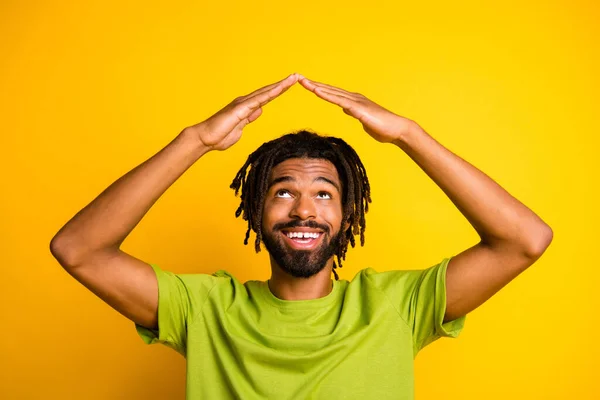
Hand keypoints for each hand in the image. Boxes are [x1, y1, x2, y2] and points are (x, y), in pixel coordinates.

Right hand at [189, 73, 298, 150]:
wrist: (205, 138)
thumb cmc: (219, 136)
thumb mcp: (239, 128)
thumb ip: (248, 119)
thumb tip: (258, 111)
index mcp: (246, 108)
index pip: (266, 98)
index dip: (279, 91)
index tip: (291, 85)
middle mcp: (245, 102)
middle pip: (268, 92)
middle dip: (284, 84)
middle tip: (298, 76)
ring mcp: (243, 104)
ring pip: (266, 93)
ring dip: (281, 85)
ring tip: (294, 78)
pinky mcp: (240, 109)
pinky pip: (258, 100)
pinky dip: (270, 94)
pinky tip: (280, 89)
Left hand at [297, 75, 416, 143]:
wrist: (398, 130)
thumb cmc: (383, 128)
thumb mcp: (363, 120)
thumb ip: (354, 113)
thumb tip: (346, 109)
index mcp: (354, 102)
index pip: (333, 94)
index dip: (319, 89)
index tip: (306, 85)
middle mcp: (354, 98)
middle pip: (329, 90)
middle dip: (313, 84)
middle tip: (298, 77)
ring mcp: (356, 102)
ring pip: (332, 93)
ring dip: (316, 87)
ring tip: (303, 81)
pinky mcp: (358, 109)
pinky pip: (339, 101)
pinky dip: (327, 95)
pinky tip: (316, 91)